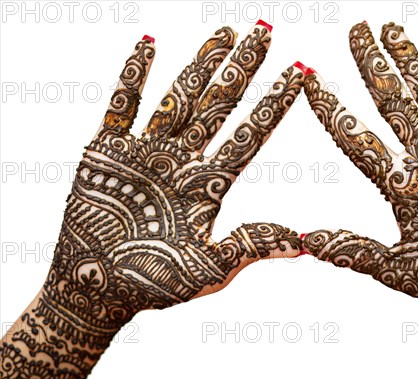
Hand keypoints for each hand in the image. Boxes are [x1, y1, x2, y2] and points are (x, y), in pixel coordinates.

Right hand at [0, 22, 303, 378]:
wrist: (96, 291)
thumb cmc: (153, 285)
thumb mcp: (209, 270)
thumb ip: (250, 246)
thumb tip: (304, 243)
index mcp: (209, 185)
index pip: (250, 135)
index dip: (275, 103)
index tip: (300, 72)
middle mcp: (183, 161)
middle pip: (219, 105)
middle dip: (242, 68)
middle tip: (264, 31)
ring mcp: (147, 151)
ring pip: (179, 96)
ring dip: (200, 64)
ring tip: (225, 33)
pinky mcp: (107, 150)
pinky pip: (122, 104)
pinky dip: (132, 75)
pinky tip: (148, 44)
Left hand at [303, 22, 417, 328]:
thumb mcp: (401, 271)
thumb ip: (357, 251)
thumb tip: (305, 242)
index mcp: (397, 185)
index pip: (355, 137)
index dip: (330, 107)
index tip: (308, 76)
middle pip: (390, 102)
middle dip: (371, 65)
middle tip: (354, 30)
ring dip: (414, 59)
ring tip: (391, 28)